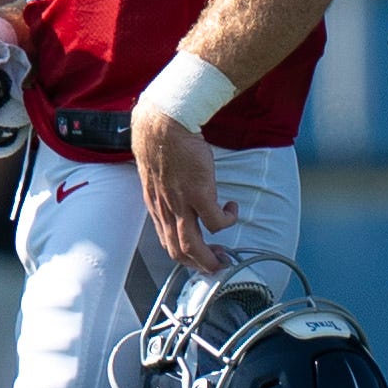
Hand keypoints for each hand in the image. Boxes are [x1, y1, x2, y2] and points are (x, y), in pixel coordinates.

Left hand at [133, 106, 236, 271]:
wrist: (164, 123)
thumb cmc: (161, 140)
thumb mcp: (156, 172)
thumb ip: (165, 188)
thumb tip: (178, 192)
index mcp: (155, 204)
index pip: (166, 241)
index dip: (183, 254)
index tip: (197, 255)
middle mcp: (165, 208)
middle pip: (178, 250)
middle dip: (198, 264)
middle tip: (215, 264)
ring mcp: (181, 203)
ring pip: (193, 245)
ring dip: (210, 257)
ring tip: (225, 254)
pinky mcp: (199, 193)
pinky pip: (216, 222)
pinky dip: (227, 221)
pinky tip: (231, 209)